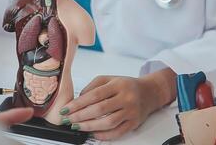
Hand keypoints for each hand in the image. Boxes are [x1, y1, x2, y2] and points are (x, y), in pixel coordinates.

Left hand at [59, 69, 176, 140]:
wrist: (149, 92)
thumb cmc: (126, 85)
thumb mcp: (109, 79)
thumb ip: (93, 86)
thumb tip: (78, 100)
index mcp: (118, 85)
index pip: (94, 95)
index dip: (78, 103)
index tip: (66, 109)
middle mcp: (126, 98)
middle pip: (100, 109)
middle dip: (81, 116)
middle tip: (68, 119)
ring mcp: (131, 111)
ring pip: (108, 122)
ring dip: (90, 126)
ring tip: (78, 126)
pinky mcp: (134, 123)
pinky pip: (118, 132)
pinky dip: (104, 135)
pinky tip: (93, 133)